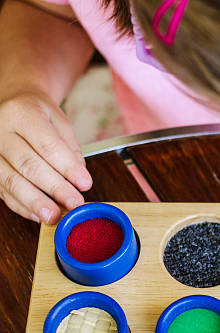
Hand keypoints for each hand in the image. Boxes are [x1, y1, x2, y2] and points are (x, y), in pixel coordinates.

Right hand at [0, 90, 90, 222]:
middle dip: (54, 188)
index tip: (85, 184)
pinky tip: (37, 214)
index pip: (47, 145)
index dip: (67, 167)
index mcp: (21, 113)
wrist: (10, 103)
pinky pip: (2, 190)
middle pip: (28, 165)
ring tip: (55, 215)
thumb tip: (79, 177)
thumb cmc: (37, 113)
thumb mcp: (60, 121)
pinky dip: (21, 205)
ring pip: (11, 180)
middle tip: (74, 203)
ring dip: (35, 202)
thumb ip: (70, 148)